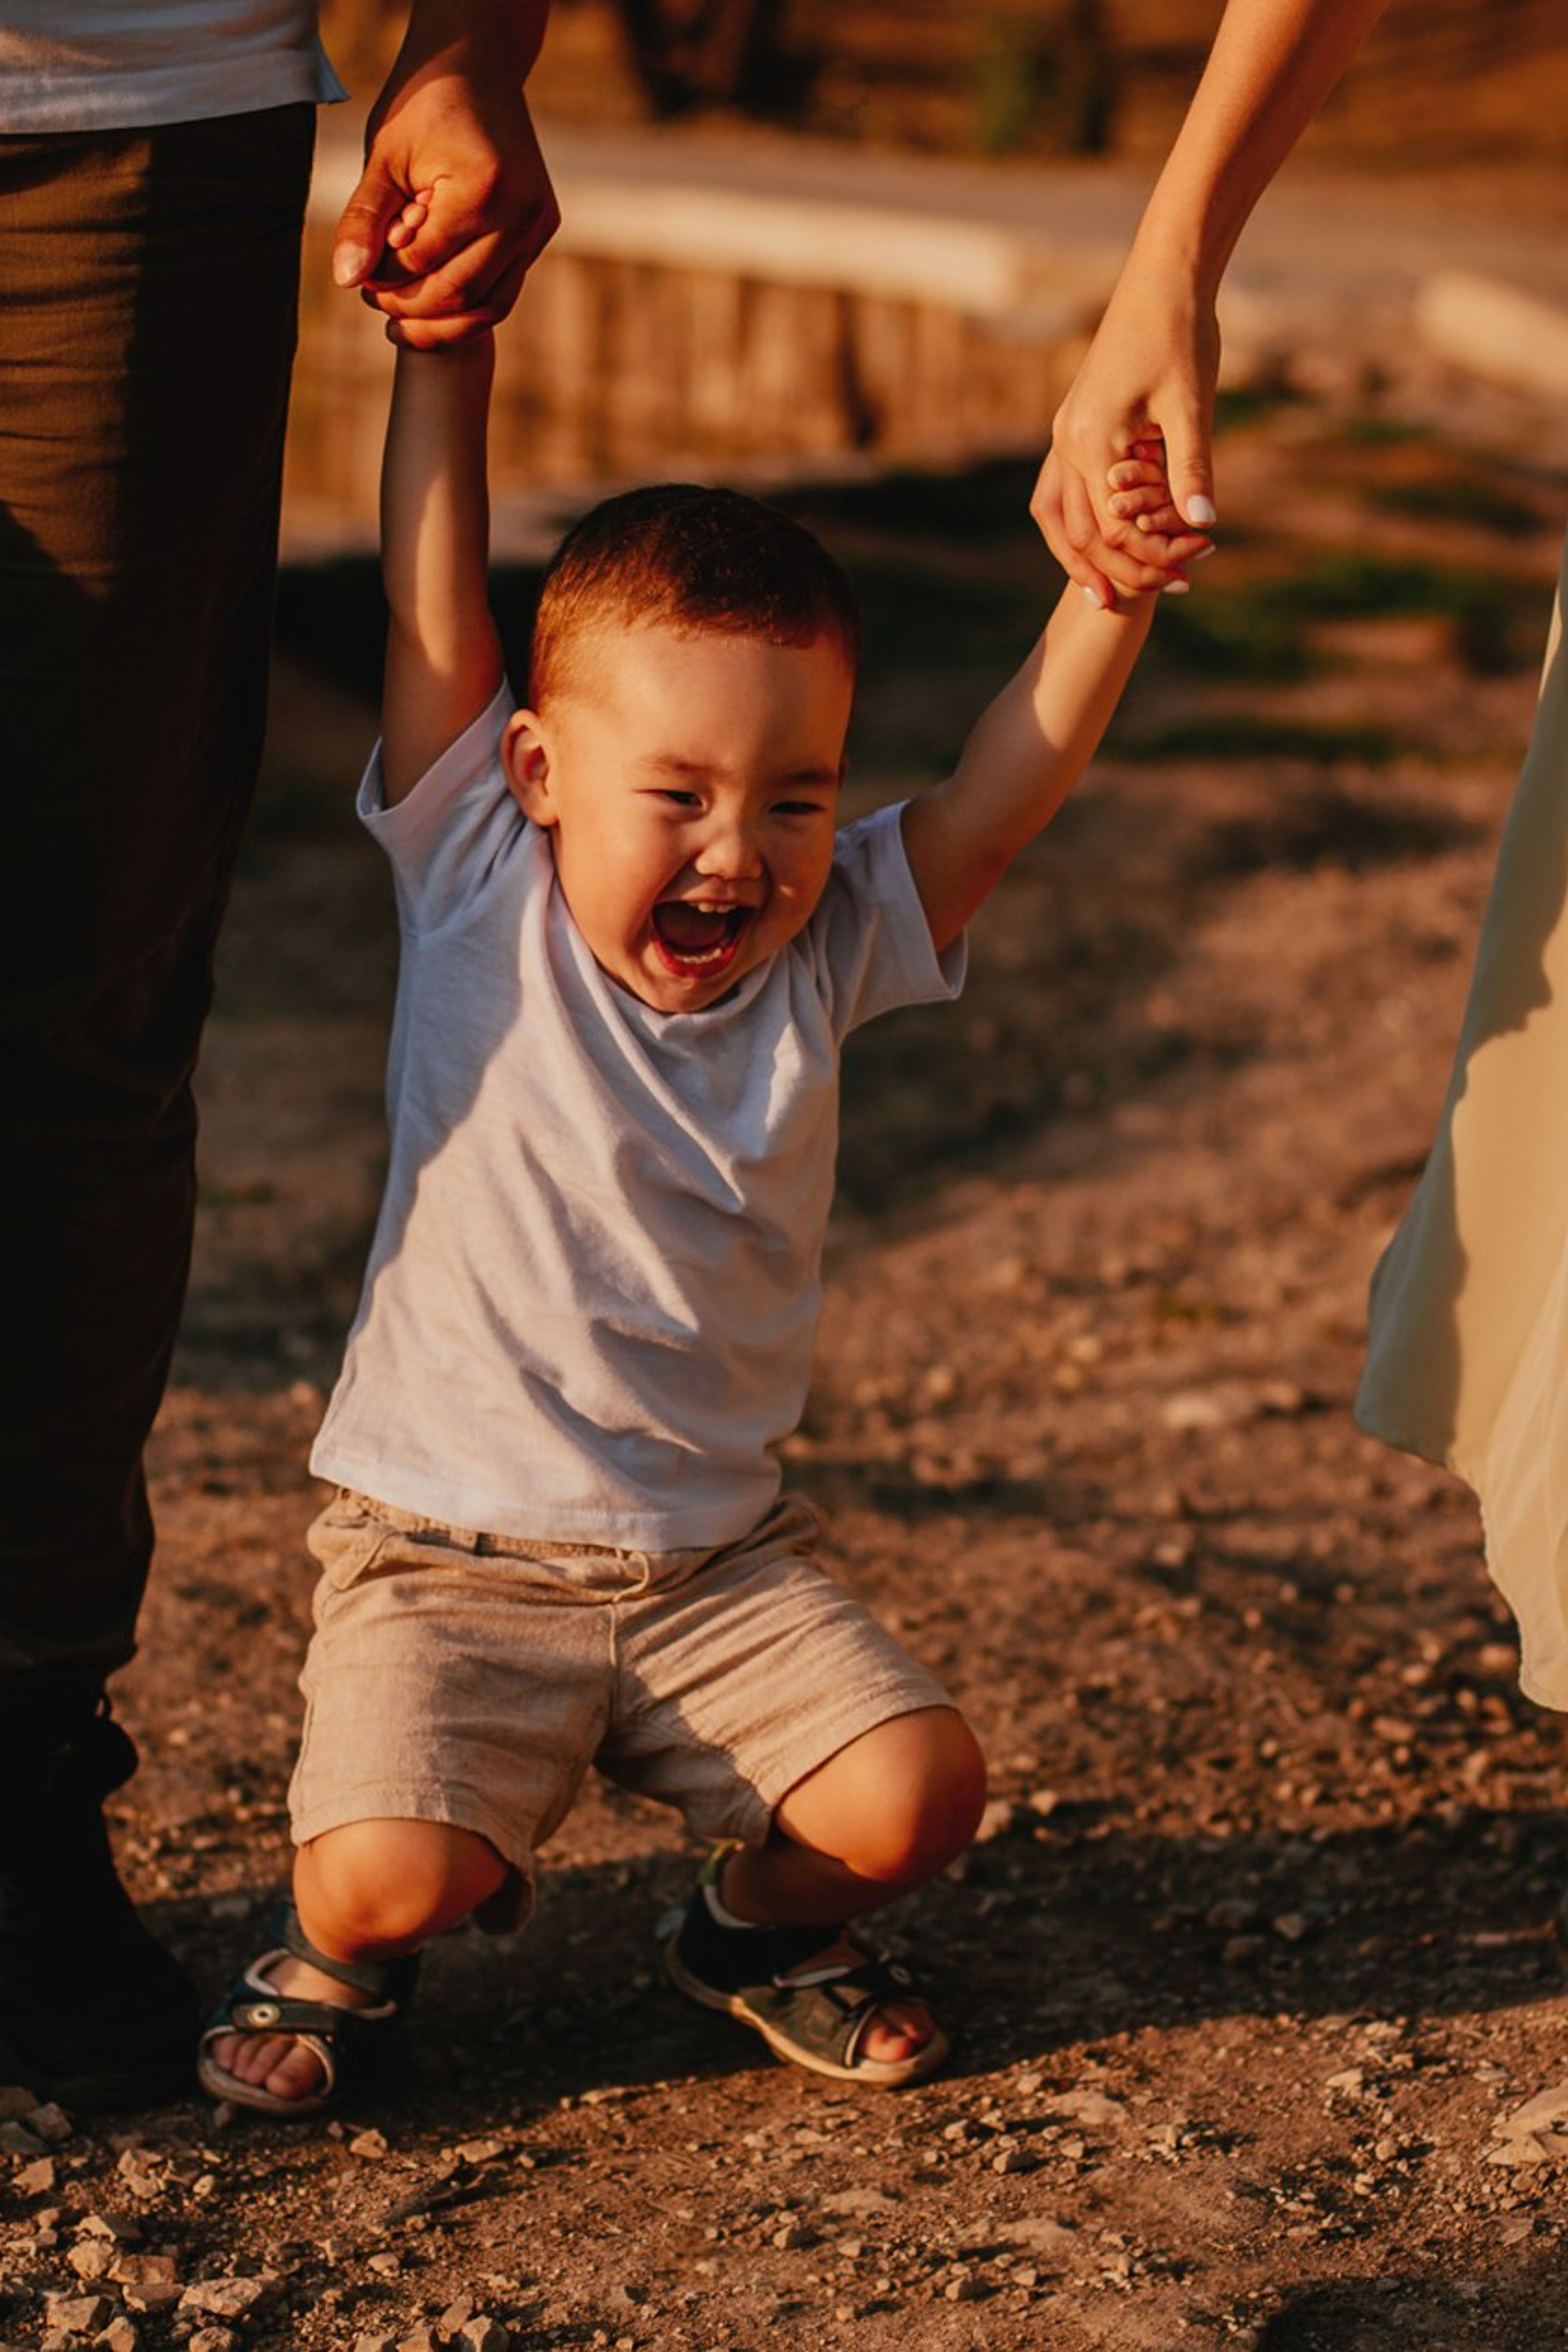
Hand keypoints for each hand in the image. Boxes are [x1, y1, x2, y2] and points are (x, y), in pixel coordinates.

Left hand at [334, 39, 559, 348]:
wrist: (476, 68)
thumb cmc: (424, 108)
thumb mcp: (384, 159)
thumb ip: (363, 219)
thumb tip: (345, 279)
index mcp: (484, 190)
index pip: (424, 262)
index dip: (385, 279)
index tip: (358, 280)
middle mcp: (521, 214)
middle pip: (460, 294)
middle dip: (411, 308)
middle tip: (373, 302)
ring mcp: (538, 226)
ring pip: (490, 306)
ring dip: (443, 326)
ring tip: (399, 324)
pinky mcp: (541, 231)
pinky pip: (505, 289)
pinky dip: (468, 307)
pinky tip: (431, 309)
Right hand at [1032, 255, 1220, 605]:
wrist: (1162, 276)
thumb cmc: (1181, 332)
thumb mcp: (1192, 404)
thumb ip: (1193, 467)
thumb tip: (1206, 525)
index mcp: (1090, 443)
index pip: (1112, 530)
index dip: (1149, 559)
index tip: (1188, 577)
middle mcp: (1066, 443)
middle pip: (1079, 534)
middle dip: (1120, 569)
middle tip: (1165, 591)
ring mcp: (1064, 434)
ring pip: (1060, 517)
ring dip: (1088, 555)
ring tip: (1115, 588)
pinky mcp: (1075, 423)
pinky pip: (1065, 491)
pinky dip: (1085, 522)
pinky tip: (1114, 534)